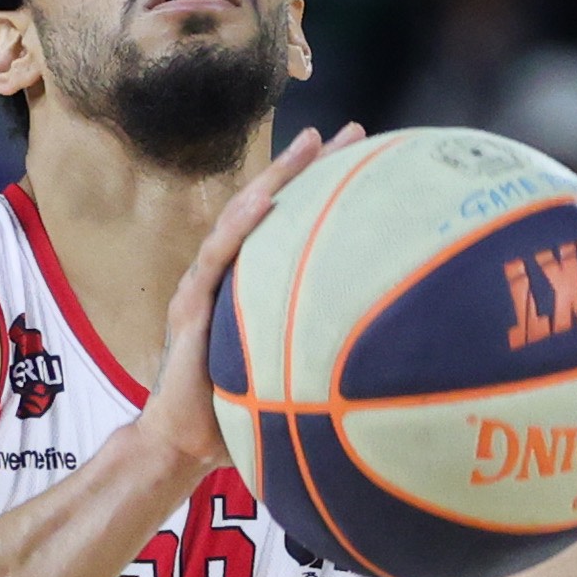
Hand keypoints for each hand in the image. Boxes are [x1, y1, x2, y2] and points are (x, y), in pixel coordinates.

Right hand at [143, 123, 348, 478]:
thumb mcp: (292, 378)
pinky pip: (215, 259)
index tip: (369, 161)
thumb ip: (324, 356)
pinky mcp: (189, 305)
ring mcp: (206, 285)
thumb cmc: (238, 418)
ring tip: (309, 144)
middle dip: (310, 165)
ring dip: (276, 178)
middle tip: (353, 131)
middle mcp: (231, 275)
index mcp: (256, 286)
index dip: (327, 191)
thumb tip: (394, 361)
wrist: (182, 445)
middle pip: (273, 207)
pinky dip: (237, 227)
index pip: (294, 225)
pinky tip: (261, 201)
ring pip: (243, 218)